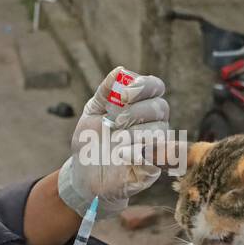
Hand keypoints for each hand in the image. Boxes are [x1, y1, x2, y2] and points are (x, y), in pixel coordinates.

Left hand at [57, 67, 169, 218]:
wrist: (83, 173)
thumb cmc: (91, 140)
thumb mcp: (92, 113)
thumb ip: (105, 92)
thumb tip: (119, 71)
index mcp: (141, 106)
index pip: (156, 87)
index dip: (144, 86)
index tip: (124, 94)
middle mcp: (152, 123)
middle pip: (161, 107)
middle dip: (136, 111)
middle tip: (114, 121)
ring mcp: (154, 146)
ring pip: (161, 132)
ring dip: (135, 133)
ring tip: (115, 141)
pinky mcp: (152, 169)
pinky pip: (158, 159)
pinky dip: (139, 154)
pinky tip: (121, 155)